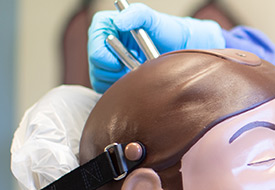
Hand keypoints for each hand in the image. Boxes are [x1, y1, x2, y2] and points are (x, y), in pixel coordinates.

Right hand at [88, 3, 225, 92]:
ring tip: (138, 74)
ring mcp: (108, 62)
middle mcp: (104, 43)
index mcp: (107, 26)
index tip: (117, 64)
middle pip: (95, 64)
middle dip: (112, 72)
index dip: (103, 55)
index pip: (95, 42)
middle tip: (133, 71)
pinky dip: (121, 90)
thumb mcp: (154, 19)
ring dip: (118, 82)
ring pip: (99, 79)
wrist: (180, 50)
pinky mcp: (114, 78)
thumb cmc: (167, 32)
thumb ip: (137, 14)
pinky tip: (136, 82)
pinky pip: (108, 90)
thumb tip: (119, 21)